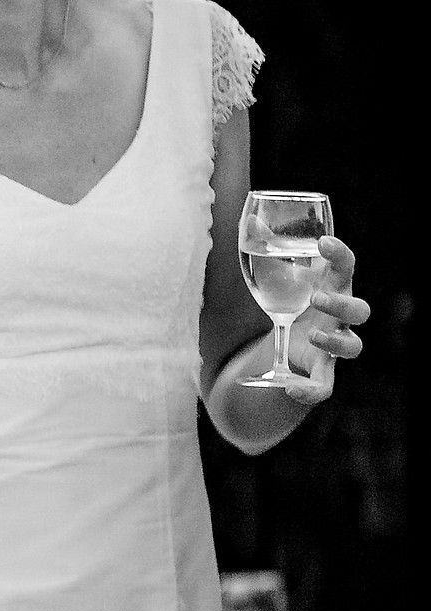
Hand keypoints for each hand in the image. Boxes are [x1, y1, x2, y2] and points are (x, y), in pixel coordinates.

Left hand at [282, 235, 368, 405]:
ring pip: (354, 347)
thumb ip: (267, 246)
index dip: (341, 254)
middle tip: (317, 298)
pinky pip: (325, 386)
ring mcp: (334, 344)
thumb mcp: (278, 273)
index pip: (347, 267)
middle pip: (360, 310)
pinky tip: (291, 389)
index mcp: (332, 286)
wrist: (288, 335)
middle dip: (342, 303)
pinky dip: (311, 391)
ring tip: (311, 335)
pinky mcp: (320, 371)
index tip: (324, 242)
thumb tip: (251, 219)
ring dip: (336, 342)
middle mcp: (339, 317)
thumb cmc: (290, 296)